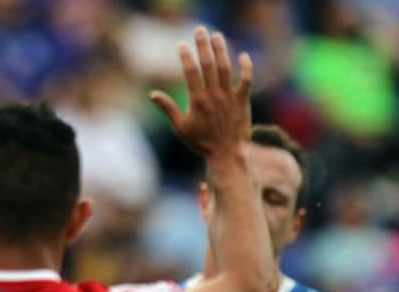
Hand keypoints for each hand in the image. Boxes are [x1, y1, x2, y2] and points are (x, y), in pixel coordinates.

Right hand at [150, 26, 252, 156]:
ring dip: (221, 50)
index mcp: (197, 100)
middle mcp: (213, 95)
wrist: (227, 153)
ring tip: (217, 36)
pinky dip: (246, 68)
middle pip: (208, 64)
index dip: (186, 57)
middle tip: (200, 30)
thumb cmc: (201, 142)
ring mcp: (229, 96)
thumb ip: (168, 108)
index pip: (190, 72)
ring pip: (225, 68)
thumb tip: (152, 94)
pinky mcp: (243, 100)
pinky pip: (246, 80)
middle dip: (203, 46)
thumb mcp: (180, 127)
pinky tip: (243, 55)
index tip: (182, 44)